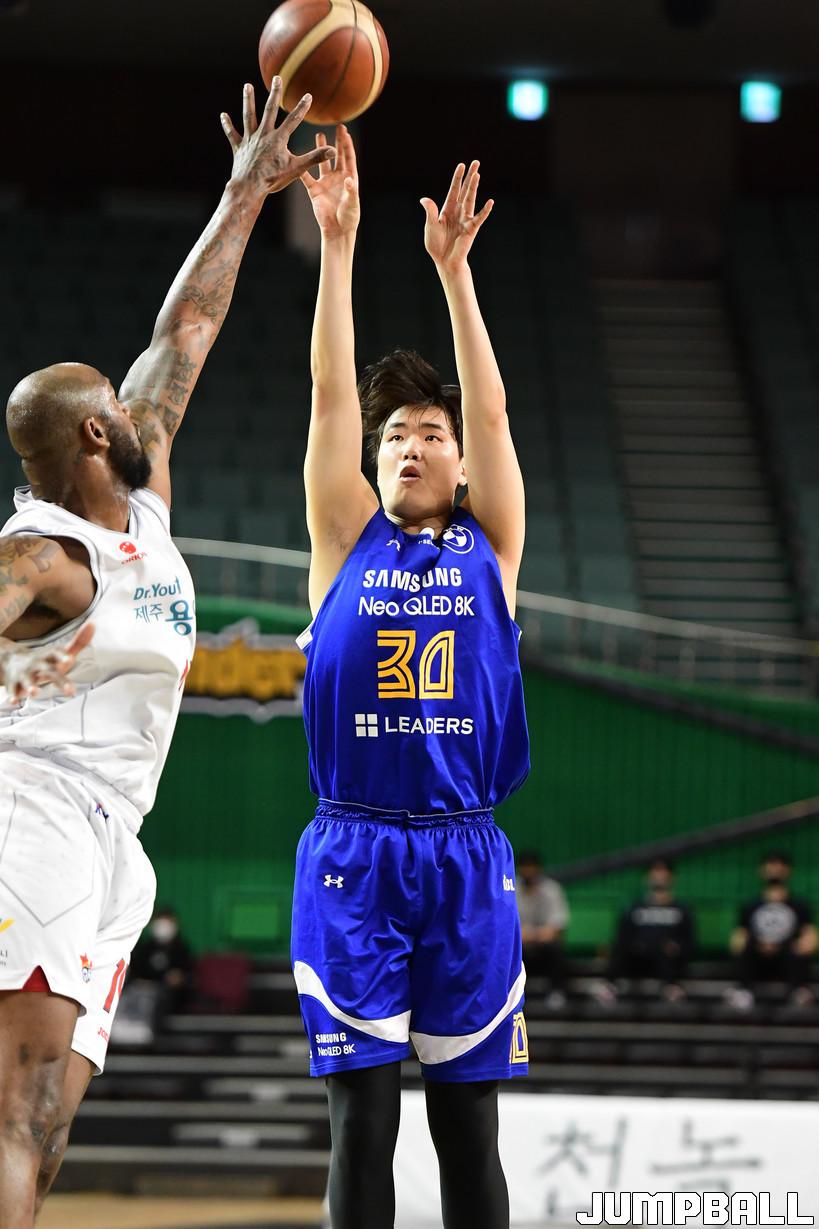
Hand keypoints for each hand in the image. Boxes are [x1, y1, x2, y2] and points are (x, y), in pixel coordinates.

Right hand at [1, 622, 93, 704]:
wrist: (13, 661)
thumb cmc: (45, 660)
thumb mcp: (61, 652)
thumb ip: (78, 642)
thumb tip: (93, 624)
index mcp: (49, 656)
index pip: (56, 653)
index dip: (63, 655)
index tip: (70, 659)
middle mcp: (37, 664)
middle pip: (48, 671)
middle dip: (59, 679)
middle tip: (70, 690)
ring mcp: (24, 674)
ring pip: (27, 680)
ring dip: (30, 686)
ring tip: (35, 692)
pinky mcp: (14, 684)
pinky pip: (13, 690)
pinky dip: (13, 696)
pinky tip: (14, 701)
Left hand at [221, 79, 335, 196]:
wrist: (249, 188)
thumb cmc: (273, 180)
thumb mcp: (296, 169)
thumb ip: (315, 158)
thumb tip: (333, 151)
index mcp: (278, 139)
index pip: (293, 120)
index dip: (301, 108)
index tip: (308, 95)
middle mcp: (263, 135)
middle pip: (269, 110)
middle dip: (275, 94)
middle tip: (277, 78)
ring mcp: (249, 140)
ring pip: (249, 116)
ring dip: (248, 100)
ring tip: (247, 86)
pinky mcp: (239, 148)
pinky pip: (232, 134)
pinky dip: (227, 125)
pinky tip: (223, 115)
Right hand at [300, 124, 359, 236]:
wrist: (337, 230)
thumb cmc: (349, 218)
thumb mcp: (352, 203)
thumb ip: (351, 191)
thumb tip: (349, 179)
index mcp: (349, 178)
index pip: (348, 157)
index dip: (346, 144)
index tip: (344, 131)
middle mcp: (337, 178)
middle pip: (336, 156)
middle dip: (337, 142)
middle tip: (336, 126)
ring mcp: (325, 182)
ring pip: (322, 162)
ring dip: (320, 150)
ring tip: (319, 135)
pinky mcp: (314, 190)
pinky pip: (306, 177)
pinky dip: (301, 168)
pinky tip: (297, 157)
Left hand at [421, 160, 493, 272]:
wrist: (444, 261)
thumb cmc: (436, 245)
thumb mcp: (431, 226)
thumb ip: (430, 212)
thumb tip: (424, 199)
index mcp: (448, 209)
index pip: (454, 190)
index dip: (457, 178)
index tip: (461, 165)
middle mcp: (458, 212)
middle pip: (465, 190)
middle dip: (470, 177)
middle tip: (476, 162)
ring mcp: (466, 219)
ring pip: (471, 199)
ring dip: (474, 187)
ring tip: (477, 174)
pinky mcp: (471, 229)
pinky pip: (479, 218)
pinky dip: (485, 210)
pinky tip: (490, 202)